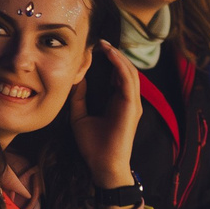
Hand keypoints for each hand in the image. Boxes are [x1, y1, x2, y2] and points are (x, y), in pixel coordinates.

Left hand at [71, 41, 144, 190]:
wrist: (102, 166)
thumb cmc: (93, 146)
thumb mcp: (80, 117)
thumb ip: (79, 98)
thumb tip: (77, 78)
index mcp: (118, 103)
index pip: (117, 76)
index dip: (109, 61)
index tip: (95, 50)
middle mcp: (128, 101)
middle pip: (125, 70)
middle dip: (114, 55)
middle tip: (100, 42)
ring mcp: (132, 103)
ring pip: (129, 72)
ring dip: (118, 56)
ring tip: (105, 45)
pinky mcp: (132, 107)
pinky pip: (127, 80)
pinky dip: (120, 66)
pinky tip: (110, 55)